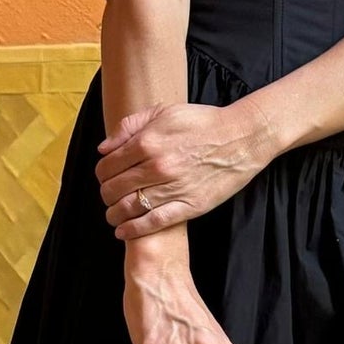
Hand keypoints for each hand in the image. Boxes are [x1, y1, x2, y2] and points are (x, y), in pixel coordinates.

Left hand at [97, 101, 263, 238]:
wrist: (242, 137)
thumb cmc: (203, 122)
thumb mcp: (164, 112)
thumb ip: (130, 126)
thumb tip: (104, 148)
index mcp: (148, 142)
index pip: (107, 166)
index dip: (101, 174)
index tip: (105, 177)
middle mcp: (157, 166)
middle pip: (114, 189)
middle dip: (105, 195)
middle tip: (108, 196)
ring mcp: (173, 188)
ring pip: (129, 208)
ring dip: (114, 214)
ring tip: (113, 215)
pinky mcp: (190, 206)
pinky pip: (153, 222)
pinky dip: (133, 230)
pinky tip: (123, 231)